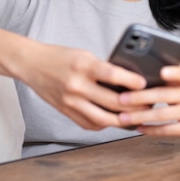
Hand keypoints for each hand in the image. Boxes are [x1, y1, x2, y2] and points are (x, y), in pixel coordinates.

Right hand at [17, 41, 146, 130]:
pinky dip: (103, 124)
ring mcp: (70, 101)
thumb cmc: (61, 57)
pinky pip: (89, 124)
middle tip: (147, 105)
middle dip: (133, 105)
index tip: (144, 84)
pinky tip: (112, 120)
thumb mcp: (84, 56)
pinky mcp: (65, 111)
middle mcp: (76, 85)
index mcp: (83, 66)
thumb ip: (103, 69)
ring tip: (134, 117)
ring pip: (102, 119)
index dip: (131, 81)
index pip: (112, 74)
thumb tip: (128, 82)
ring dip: (121, 120)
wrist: (32, 64)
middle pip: (112, 101)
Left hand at [116, 65, 179, 136]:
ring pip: (163, 115)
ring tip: (124, 118)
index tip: (162, 72)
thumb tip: (132, 77)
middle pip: (164, 95)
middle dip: (140, 98)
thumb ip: (163, 80)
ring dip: (141, 116)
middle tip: (122, 99)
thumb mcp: (179, 84)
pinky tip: (138, 127)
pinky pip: (168, 130)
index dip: (174, 72)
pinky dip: (151, 129)